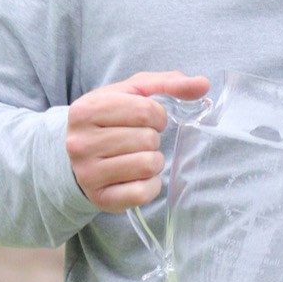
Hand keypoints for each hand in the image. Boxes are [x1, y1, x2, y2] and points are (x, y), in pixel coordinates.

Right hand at [66, 71, 209, 211]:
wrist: (79, 155)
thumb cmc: (112, 119)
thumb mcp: (133, 93)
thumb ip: (168, 83)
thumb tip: (203, 84)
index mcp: (87, 109)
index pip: (145, 110)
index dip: (158, 116)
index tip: (150, 120)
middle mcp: (81, 142)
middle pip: (148, 139)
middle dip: (153, 139)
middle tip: (139, 141)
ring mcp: (88, 173)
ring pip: (148, 165)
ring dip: (153, 161)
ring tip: (137, 156)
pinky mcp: (100, 198)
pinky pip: (143, 192)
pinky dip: (150, 185)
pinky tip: (137, 177)